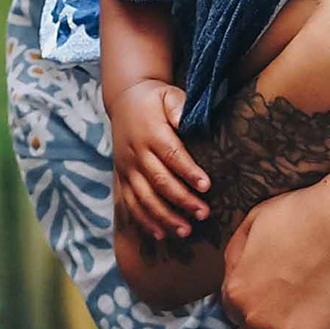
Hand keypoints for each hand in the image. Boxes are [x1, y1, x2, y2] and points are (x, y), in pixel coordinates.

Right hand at [106, 76, 211, 243]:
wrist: (124, 101)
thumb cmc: (154, 99)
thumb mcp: (167, 94)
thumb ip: (179, 106)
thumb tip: (188, 120)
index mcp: (150, 132)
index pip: (171, 155)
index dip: (188, 171)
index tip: (207, 186)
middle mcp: (136, 152)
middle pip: (160, 181)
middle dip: (182, 200)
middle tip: (204, 214)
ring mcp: (127, 167)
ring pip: (144, 197)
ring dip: (164, 216)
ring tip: (186, 230)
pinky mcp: (122, 177)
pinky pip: (131, 203)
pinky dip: (144, 220)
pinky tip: (161, 234)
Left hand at [219, 180, 329, 328]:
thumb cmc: (306, 215)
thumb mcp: (254, 220)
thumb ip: (236, 252)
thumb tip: (229, 273)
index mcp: (234, 288)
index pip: (234, 309)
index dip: (255, 303)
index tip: (275, 297)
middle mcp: (251, 318)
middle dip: (268, 322)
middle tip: (297, 306)